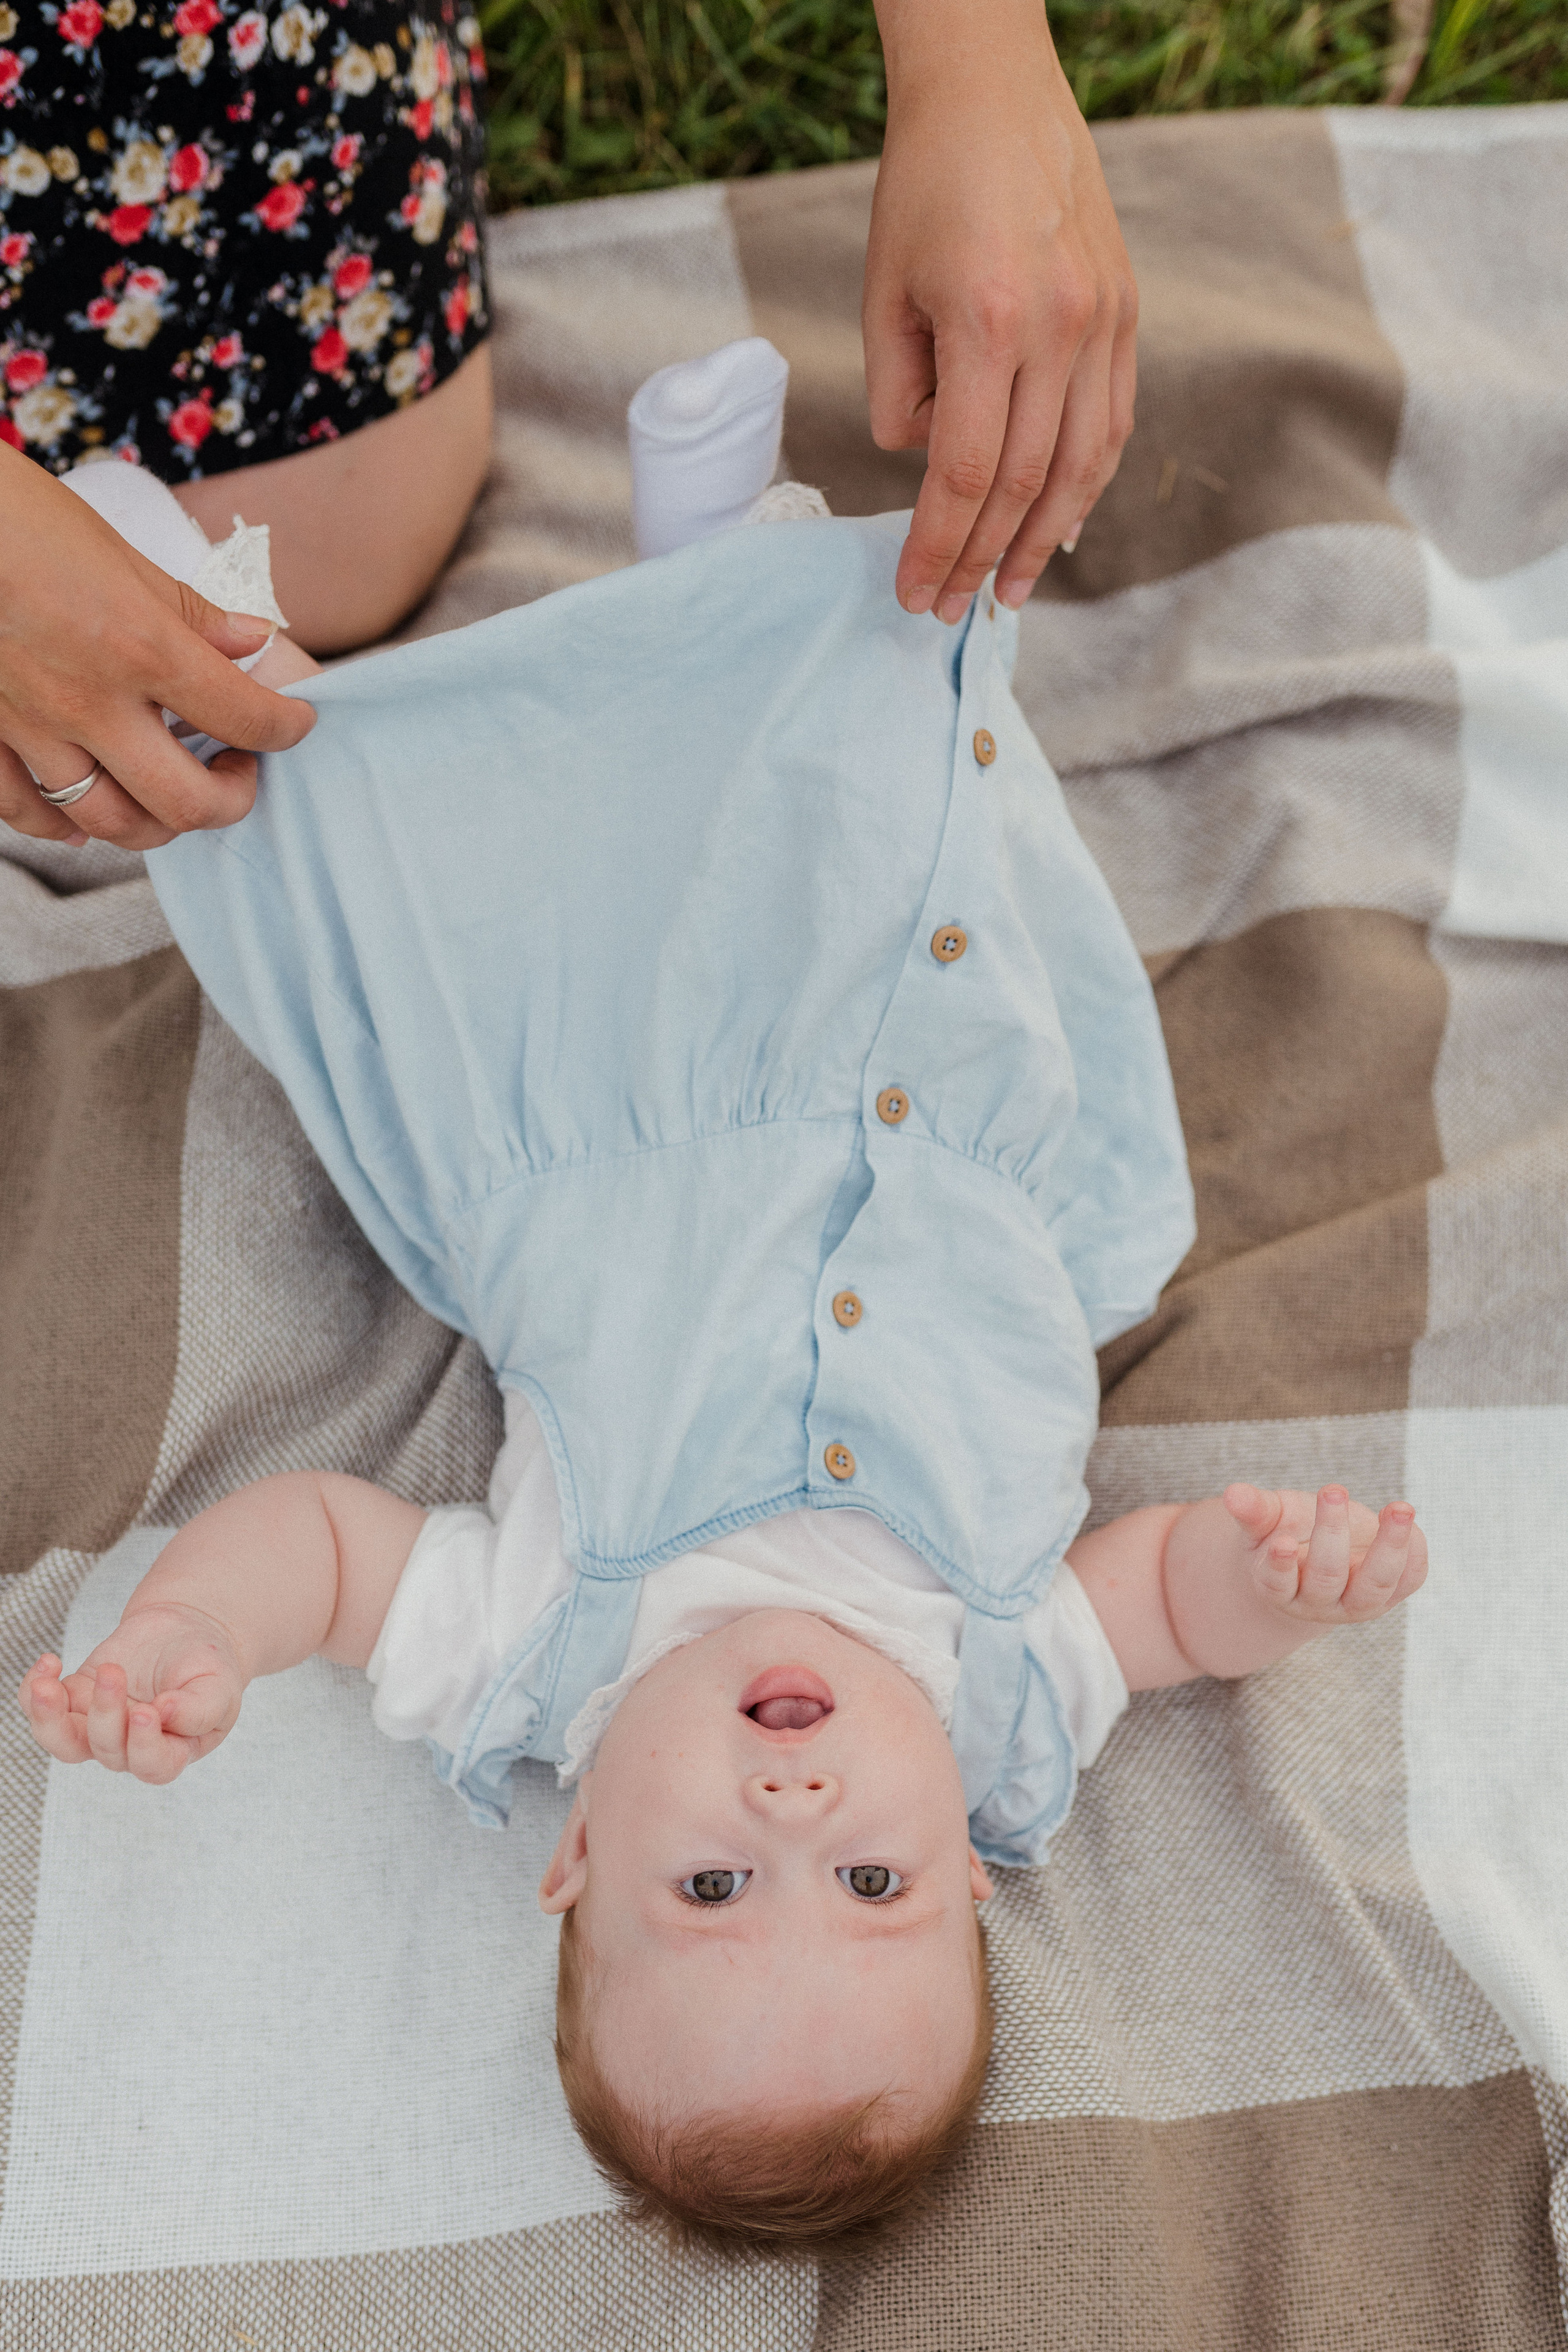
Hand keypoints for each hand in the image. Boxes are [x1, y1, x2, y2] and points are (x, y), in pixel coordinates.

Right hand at [0, 443, 315, 852]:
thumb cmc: (18, 517)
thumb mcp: (117, 552)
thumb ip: (189, 611)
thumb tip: (255, 639)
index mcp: (140, 646)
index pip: (245, 717)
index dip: (287, 728)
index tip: (294, 723)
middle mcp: (90, 702)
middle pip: (184, 802)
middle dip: (230, 800)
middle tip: (238, 772)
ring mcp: (31, 728)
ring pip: (109, 823)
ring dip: (156, 823)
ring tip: (172, 795)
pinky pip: (28, 812)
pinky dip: (62, 827)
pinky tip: (83, 821)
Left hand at [18, 1604, 244, 1784]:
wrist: (184, 1631)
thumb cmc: (207, 1665)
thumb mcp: (219, 1685)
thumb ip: (200, 1709)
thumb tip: (163, 1715)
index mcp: (173, 1751)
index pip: (153, 1766)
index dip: (144, 1746)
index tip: (145, 1710)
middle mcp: (131, 1747)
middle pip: (107, 1749)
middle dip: (105, 1712)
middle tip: (114, 1672)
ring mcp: (99, 1726)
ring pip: (64, 1744)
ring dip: (49, 1719)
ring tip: (47, 1686)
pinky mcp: (76, 1700)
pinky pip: (44, 1710)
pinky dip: (34, 1691)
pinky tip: (49, 1663)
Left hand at [865, 0, 1137, 623]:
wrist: (993, 93)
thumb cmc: (925, 189)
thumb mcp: (883, 293)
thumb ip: (900, 390)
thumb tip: (925, 465)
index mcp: (987, 321)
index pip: (966, 473)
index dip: (939, 546)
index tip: (915, 593)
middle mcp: (1058, 327)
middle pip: (1026, 484)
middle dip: (983, 560)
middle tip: (951, 610)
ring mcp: (1103, 321)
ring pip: (1081, 465)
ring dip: (1043, 542)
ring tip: (1010, 593)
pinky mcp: (1125, 312)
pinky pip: (1112, 421)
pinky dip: (1088, 485)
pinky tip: (1061, 528)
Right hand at [1224, 1483, 1428, 1630]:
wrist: (1319, 1555)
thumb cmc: (1286, 1531)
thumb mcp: (1267, 1520)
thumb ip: (1254, 1509)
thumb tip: (1233, 1493)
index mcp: (1279, 1586)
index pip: (1276, 1582)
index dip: (1280, 1566)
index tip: (1281, 1542)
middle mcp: (1318, 1602)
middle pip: (1326, 1576)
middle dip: (1332, 1534)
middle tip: (1331, 1489)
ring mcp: (1358, 1603)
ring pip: (1375, 1584)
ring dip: (1390, 1546)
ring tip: (1399, 1508)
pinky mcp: (1391, 1594)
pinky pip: (1408, 1580)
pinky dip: (1413, 1553)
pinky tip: (1411, 1522)